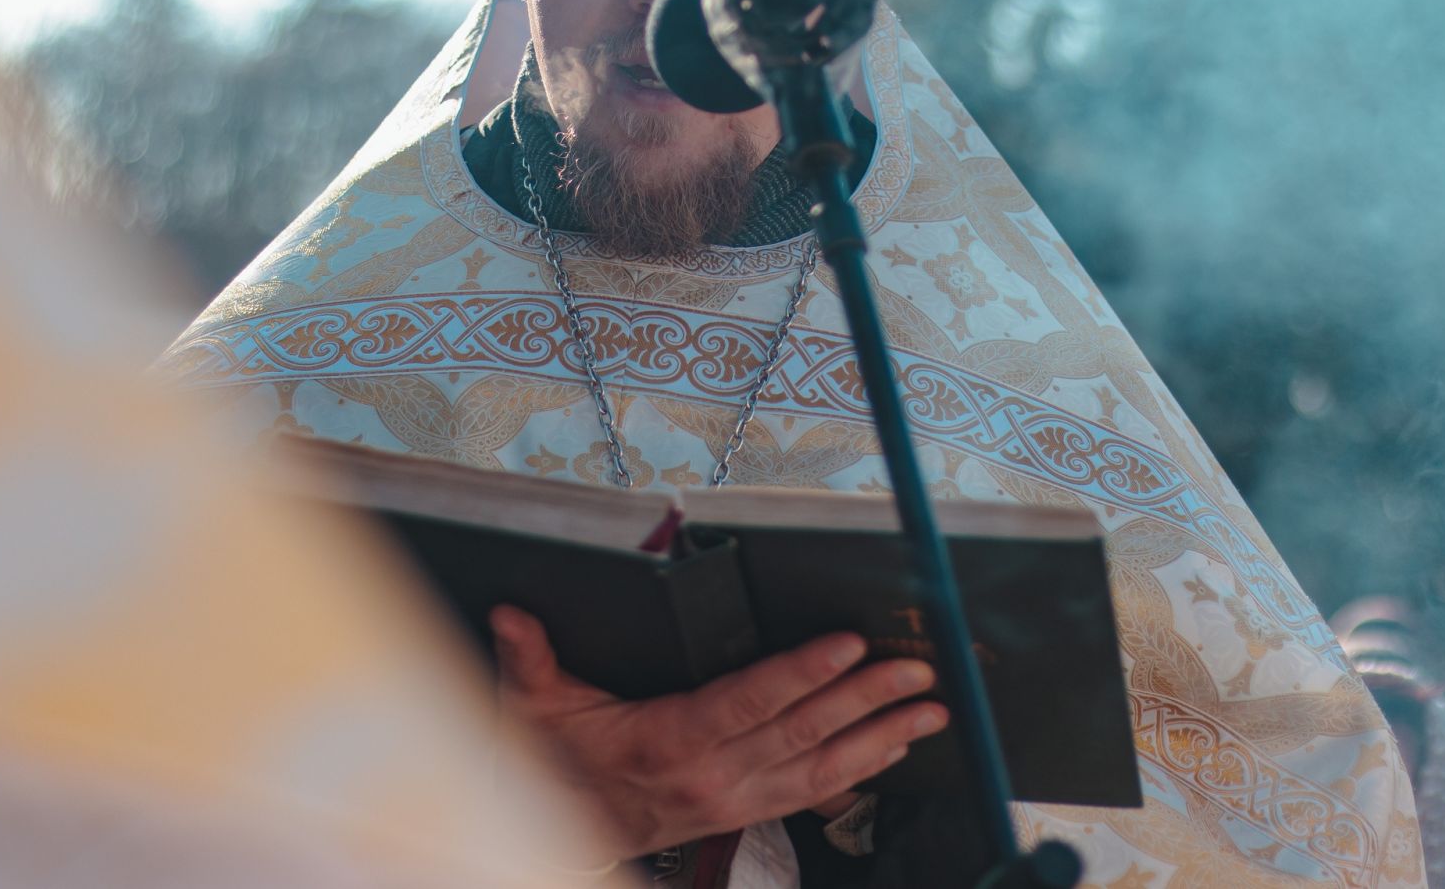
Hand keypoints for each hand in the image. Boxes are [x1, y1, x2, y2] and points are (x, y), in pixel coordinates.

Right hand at [490, 604, 946, 858]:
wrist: (562, 827)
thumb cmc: (555, 761)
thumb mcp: (535, 708)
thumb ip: (530, 659)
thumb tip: (513, 618)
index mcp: (670, 740)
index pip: (750, 701)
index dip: (803, 673)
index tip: (848, 645)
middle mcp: (714, 775)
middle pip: (804, 731)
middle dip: (867, 699)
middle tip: (918, 669)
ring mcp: (737, 799)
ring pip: (823, 767)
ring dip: (882, 736)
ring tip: (931, 711)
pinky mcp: (748, 810)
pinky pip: (816, 793)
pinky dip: (861, 770)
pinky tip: (895, 748)